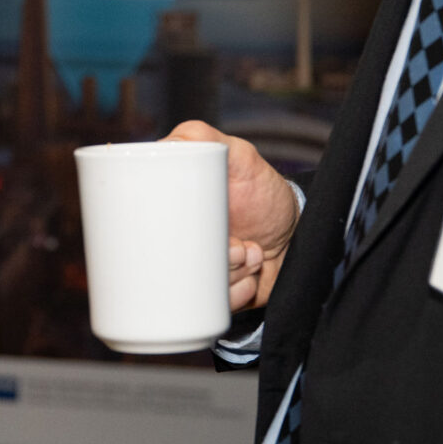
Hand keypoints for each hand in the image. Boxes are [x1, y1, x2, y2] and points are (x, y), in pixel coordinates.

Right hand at [165, 120, 298, 311]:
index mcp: (172, 212)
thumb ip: (203, 137)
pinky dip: (237, 293)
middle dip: (214, 261)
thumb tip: (167, 142)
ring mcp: (195, 271)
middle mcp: (178, 244)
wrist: (300, 235)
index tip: (198, 234)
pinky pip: (214, 306)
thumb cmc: (264, 193)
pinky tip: (252, 276)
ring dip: (230, 276)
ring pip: (194, 288)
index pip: (143, 229)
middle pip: (170, 266)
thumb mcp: (240, 158)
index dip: (163, 237)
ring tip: (251, 255)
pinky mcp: (212, 296)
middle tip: (240, 248)